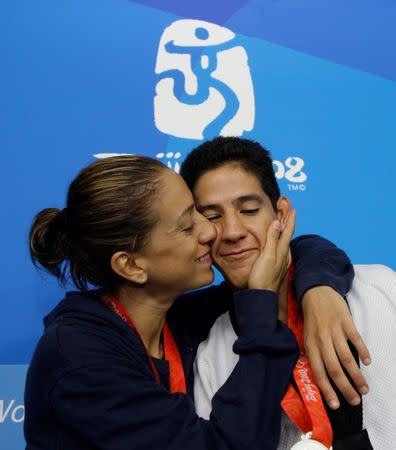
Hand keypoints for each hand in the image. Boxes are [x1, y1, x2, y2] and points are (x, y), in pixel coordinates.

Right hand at [248, 211, 295, 291]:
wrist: (262, 295)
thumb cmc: (263, 277)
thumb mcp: (267, 256)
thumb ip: (272, 239)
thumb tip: (278, 223)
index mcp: (282, 251)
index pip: (288, 231)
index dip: (290, 219)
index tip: (293, 208)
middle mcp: (284, 255)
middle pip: (288, 235)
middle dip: (288, 222)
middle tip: (288, 211)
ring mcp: (281, 262)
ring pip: (284, 242)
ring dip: (284, 231)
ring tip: (283, 223)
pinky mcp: (277, 267)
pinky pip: (280, 249)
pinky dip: (280, 241)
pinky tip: (277, 244)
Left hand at [302, 286, 370, 408]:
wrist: (316, 291)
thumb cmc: (312, 318)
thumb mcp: (307, 336)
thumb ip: (315, 353)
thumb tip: (325, 377)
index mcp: (310, 345)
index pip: (318, 372)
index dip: (327, 390)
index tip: (336, 405)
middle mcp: (321, 340)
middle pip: (334, 369)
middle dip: (345, 388)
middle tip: (355, 400)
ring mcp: (334, 331)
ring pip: (346, 358)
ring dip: (356, 376)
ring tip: (365, 388)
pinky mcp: (345, 321)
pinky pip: (356, 339)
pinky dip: (363, 351)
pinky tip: (368, 362)